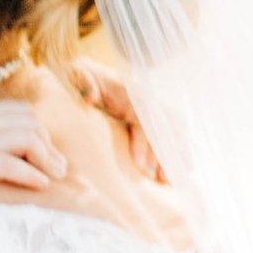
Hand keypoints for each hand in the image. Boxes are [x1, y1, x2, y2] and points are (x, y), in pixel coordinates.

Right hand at [0, 86, 69, 211]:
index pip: (19, 110)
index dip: (38, 129)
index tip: (45, 149)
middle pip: (29, 123)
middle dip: (49, 144)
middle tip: (58, 166)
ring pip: (26, 140)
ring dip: (47, 159)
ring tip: (55, 176)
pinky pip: (11, 165)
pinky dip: (31, 174)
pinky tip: (40, 184)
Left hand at [74, 64, 163, 178]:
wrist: (87, 70)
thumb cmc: (82, 74)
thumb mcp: (78, 73)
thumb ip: (84, 82)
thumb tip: (90, 99)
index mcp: (130, 92)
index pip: (144, 119)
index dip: (144, 142)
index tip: (140, 165)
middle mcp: (144, 100)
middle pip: (165, 128)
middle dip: (166, 154)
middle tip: (163, 180)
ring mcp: (148, 108)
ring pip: (170, 132)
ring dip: (173, 156)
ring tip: (170, 182)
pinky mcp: (147, 117)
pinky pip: (165, 135)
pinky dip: (172, 152)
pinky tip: (174, 172)